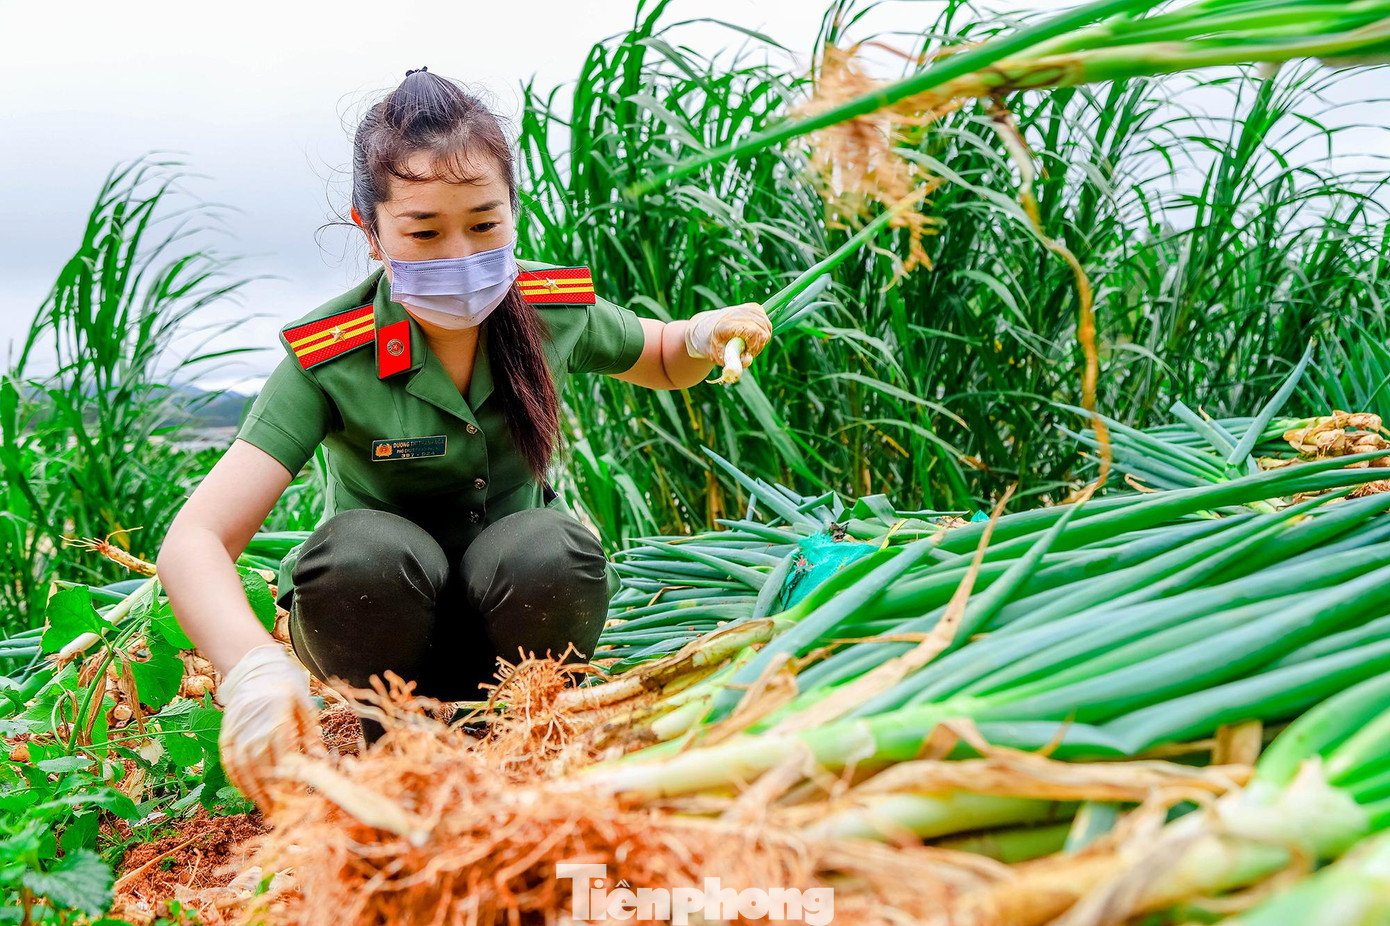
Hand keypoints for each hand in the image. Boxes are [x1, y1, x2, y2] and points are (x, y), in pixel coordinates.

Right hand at [216, 643, 321, 810]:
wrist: (257, 672)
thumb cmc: (287, 692)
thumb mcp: (305, 709)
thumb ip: (311, 737)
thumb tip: (322, 762)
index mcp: (277, 718)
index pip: (282, 754)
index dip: (289, 777)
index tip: (298, 794)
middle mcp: (255, 725)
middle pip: (261, 765)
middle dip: (271, 791)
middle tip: (281, 811)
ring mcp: (237, 730)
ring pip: (242, 767)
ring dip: (253, 790)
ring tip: (265, 807)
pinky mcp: (226, 734)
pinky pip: (229, 761)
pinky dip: (237, 780)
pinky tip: (247, 793)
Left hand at [683, 303, 772, 369]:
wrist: (707, 328)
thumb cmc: (713, 344)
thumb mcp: (718, 356)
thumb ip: (732, 361)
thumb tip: (747, 361)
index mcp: (729, 324)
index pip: (754, 333)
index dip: (754, 347)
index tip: (746, 353)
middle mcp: (739, 313)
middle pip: (763, 332)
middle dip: (757, 346)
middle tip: (746, 351)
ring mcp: (748, 308)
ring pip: (767, 328)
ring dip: (760, 340)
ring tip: (747, 345)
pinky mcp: (755, 307)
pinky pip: (766, 323)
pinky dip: (762, 332)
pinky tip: (751, 336)